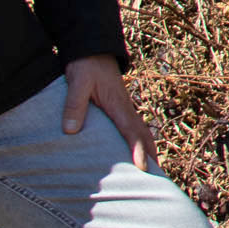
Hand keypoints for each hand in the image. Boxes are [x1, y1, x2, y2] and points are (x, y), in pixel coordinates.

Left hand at [62, 55, 158, 170]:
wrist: (93, 49)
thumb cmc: (86, 65)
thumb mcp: (78, 82)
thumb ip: (74, 105)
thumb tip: (71, 131)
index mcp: (118, 104)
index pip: (132, 131)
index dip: (137, 150)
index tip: (142, 168)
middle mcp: (125, 109)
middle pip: (144, 135)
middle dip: (151, 156)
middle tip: (157, 179)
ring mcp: (124, 109)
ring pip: (140, 133)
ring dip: (147, 151)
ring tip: (150, 172)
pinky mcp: (118, 109)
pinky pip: (132, 129)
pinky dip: (138, 143)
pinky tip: (133, 153)